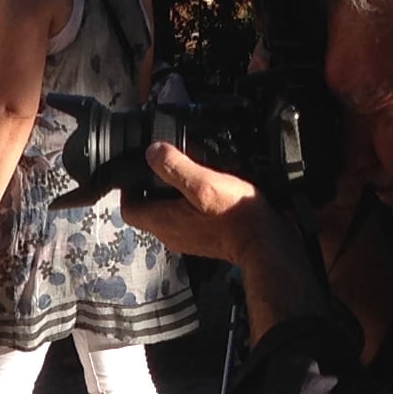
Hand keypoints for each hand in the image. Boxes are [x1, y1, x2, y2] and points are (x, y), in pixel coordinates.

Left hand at [117, 142, 267, 261]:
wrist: (264, 241)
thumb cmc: (236, 215)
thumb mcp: (203, 182)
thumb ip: (174, 166)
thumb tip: (152, 152)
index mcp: (162, 221)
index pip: (128, 209)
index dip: (128, 189)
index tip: (138, 170)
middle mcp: (170, 233)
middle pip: (146, 211)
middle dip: (150, 189)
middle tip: (165, 168)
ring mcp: (186, 238)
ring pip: (166, 214)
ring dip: (170, 196)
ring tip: (187, 176)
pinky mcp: (202, 238)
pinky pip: (186, 219)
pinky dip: (188, 205)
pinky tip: (206, 193)